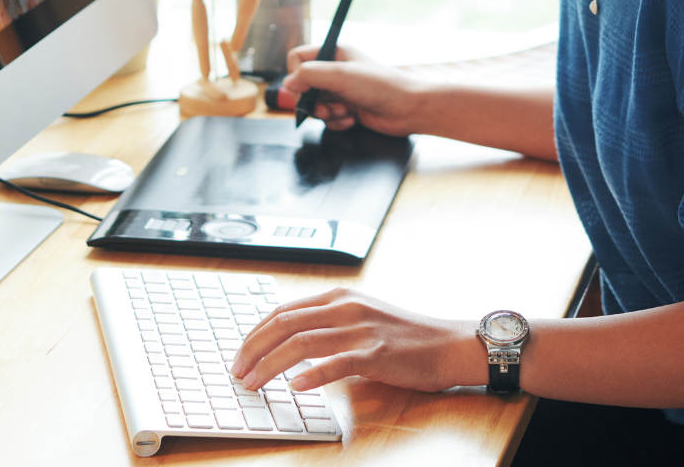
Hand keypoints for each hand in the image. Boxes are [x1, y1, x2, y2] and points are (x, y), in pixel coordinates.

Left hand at [230, 288, 482, 392]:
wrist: (446, 343)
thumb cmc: (402, 335)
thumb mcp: (360, 317)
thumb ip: (328, 323)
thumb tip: (288, 340)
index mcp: (339, 297)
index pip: (284, 311)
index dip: (255, 333)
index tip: (239, 354)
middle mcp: (346, 307)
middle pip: (285, 323)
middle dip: (253, 349)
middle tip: (236, 372)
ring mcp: (361, 329)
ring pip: (303, 342)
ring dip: (270, 364)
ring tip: (253, 383)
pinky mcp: (377, 354)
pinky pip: (338, 363)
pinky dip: (312, 374)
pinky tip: (296, 386)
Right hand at [283, 45, 426, 134]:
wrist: (407, 108)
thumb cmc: (381, 86)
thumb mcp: (340, 75)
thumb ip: (310, 76)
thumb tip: (288, 83)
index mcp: (333, 53)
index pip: (298, 58)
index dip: (297, 74)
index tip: (305, 87)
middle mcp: (334, 70)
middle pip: (303, 86)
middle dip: (312, 101)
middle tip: (325, 107)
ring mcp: (340, 90)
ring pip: (313, 104)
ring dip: (325, 113)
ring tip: (342, 112)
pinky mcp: (346, 108)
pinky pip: (326, 118)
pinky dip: (335, 121)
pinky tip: (351, 119)